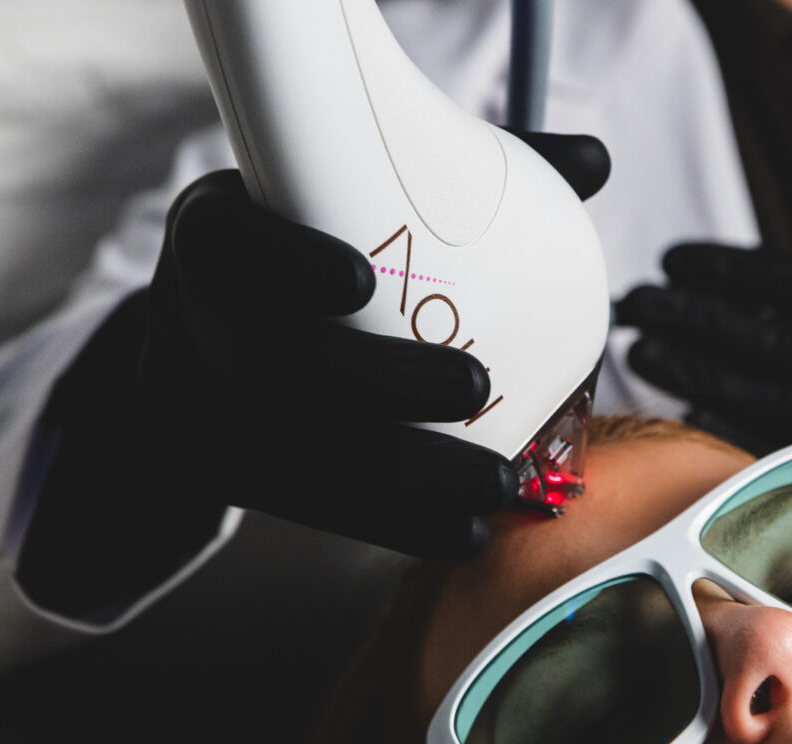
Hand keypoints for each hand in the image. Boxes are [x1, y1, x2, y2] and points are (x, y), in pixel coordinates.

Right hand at [18, 135, 609, 619]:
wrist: (202, 344)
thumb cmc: (304, 252)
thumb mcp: (336, 201)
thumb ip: (454, 175)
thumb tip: (592, 160)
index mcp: (218, 240)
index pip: (229, 244)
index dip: (287, 265)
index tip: (361, 283)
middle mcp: (199, 326)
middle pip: (283, 368)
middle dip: (382, 383)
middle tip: (477, 384)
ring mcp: (213, 415)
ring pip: (312, 458)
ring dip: (413, 479)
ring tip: (501, 487)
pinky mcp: (243, 479)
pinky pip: (326, 513)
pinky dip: (403, 527)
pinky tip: (469, 535)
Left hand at [618, 243, 791, 576]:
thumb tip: (771, 304)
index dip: (728, 270)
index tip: (679, 260)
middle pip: (761, 336)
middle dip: (687, 314)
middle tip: (636, 301)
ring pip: (757, 393)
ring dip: (691, 365)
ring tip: (645, 344)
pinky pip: (775, 449)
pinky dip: (730, 422)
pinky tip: (692, 400)